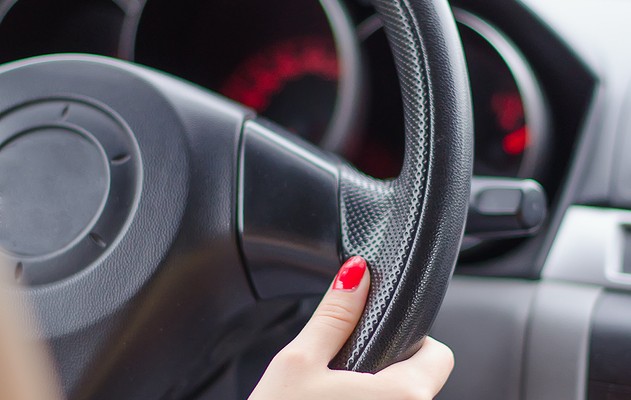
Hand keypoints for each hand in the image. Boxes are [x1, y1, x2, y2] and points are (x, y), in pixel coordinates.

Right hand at [248, 256, 453, 399]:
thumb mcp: (299, 363)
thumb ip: (334, 315)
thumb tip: (357, 274)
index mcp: (403, 398)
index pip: (440, 355)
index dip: (410, 340)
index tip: (379, 342)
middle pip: (417, 383)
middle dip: (386, 372)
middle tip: (342, 376)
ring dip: (374, 396)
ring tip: (332, 398)